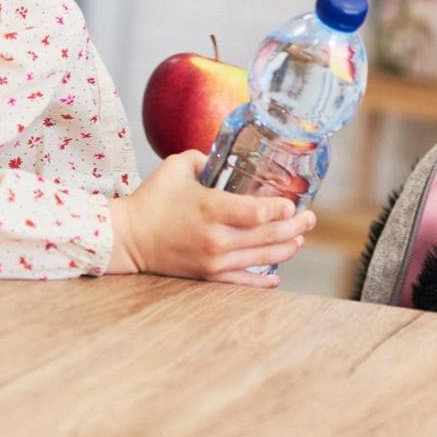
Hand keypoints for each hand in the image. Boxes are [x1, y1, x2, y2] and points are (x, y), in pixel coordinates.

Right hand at [107, 150, 315, 287]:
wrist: (126, 238)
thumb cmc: (152, 199)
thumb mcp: (177, 166)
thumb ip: (204, 157)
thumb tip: (223, 155)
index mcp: (211, 208)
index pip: (255, 212)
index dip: (279, 210)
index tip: (294, 205)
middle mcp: (216, 237)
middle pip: (266, 236)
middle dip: (294, 228)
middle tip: (310, 220)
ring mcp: (212, 260)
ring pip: (259, 258)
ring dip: (284, 250)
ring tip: (299, 241)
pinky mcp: (206, 275)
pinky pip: (240, 281)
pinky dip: (260, 281)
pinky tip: (275, 278)